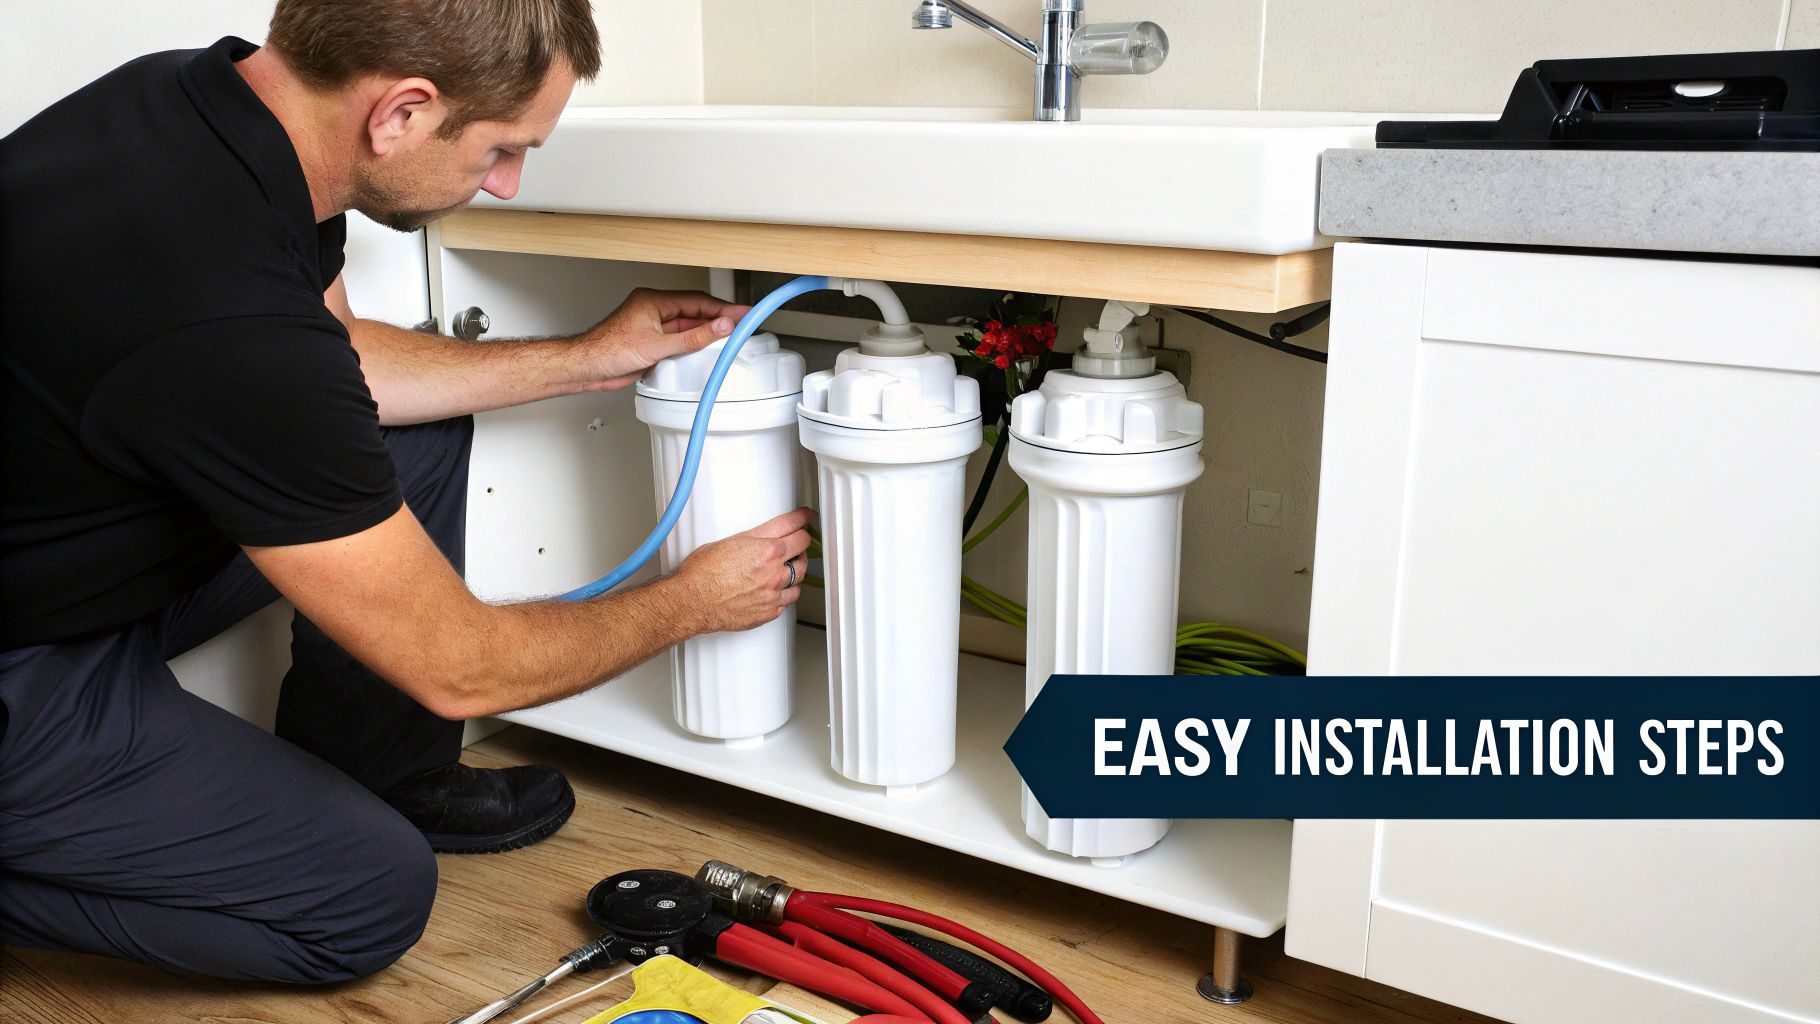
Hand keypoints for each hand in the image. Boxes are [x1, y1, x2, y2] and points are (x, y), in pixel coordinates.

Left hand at [573, 288, 752, 390]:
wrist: (588, 367)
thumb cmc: (608, 350)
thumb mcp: (658, 345)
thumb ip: (693, 337)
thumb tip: (719, 326)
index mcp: (654, 301)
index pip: (697, 301)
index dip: (723, 308)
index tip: (742, 313)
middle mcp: (654, 310)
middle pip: (695, 312)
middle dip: (719, 318)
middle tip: (743, 324)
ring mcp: (653, 326)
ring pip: (688, 325)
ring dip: (707, 332)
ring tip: (730, 337)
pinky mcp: (652, 341)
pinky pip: (679, 339)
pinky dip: (694, 343)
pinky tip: (705, 349)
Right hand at [670, 507, 815, 633]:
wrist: (692, 601)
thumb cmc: (702, 573)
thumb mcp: (731, 541)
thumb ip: (757, 537)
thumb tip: (767, 533)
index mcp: (766, 549)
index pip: (796, 528)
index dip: (804, 519)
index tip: (807, 517)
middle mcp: (774, 571)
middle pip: (803, 552)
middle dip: (800, 545)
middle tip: (794, 544)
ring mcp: (773, 592)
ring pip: (799, 578)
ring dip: (795, 570)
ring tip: (786, 567)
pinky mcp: (769, 611)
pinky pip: (788, 600)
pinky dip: (785, 593)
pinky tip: (778, 589)